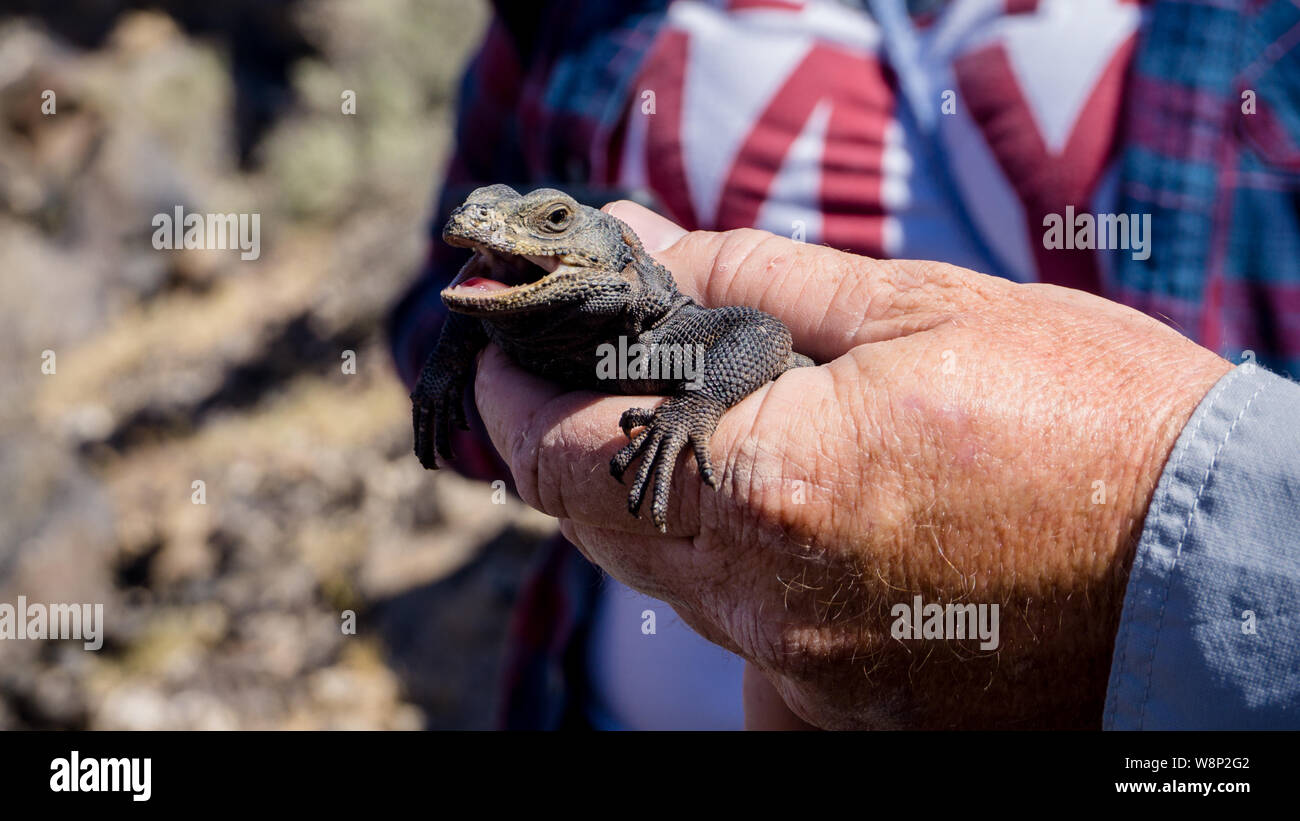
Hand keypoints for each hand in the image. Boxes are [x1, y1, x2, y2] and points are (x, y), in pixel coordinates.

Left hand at [473, 202, 1231, 728]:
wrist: (1212, 571)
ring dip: (662, 502)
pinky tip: (809, 530)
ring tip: (734, 434)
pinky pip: (745, 640)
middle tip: (612, 371)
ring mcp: (802, 671)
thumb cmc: (1083, 418)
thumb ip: (746, 280)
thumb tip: (636, 241)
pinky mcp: (844, 710)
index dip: (512, 392)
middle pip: (592, 520)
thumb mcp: (915, 309)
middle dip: (580, 439)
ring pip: (666, 581)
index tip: (510, 349)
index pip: (554, 449)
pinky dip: (743, 574)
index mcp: (763, 483)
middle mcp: (762, 600)